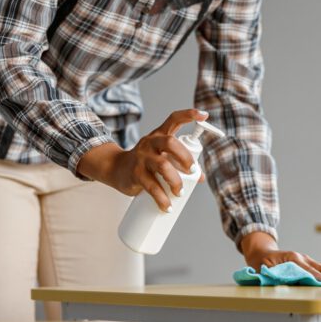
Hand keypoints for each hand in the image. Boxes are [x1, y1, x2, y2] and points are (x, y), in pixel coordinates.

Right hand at [78, 108, 206, 210]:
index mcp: (159, 135)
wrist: (116, 169)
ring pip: (162, 165)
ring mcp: (142, 157)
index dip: (189, 115)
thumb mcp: (161, 157)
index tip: (204, 115)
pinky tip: (167, 207)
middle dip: (185, 157)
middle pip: (170, 143)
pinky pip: (152, 186)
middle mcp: (150, 143)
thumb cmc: (145, 162)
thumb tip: (200, 178)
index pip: (173, 119)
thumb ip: (180, 163)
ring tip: (180, 193)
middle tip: (192, 170)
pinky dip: (162, 199)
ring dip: (176, 181)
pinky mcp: (136, 173)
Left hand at [240, 232, 320, 281]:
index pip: (308, 270)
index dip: (317, 277)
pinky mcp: (307, 262)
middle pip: (320, 267)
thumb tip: (283, 283)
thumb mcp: (263, 270)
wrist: (261, 253)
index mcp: (292, 259)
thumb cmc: (261, 263)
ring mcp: (305, 259)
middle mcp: (301, 257)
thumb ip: (274, 276)